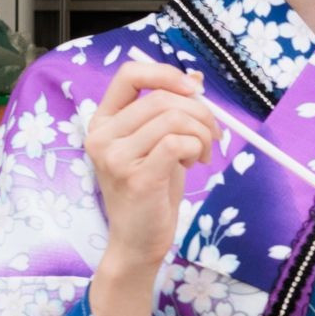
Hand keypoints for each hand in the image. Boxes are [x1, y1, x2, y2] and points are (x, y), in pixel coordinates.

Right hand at [84, 61, 221, 294]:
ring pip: (173, 119)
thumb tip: (196, 78)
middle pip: (161, 98)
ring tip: (202, 153)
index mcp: (103, 121)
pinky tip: (193, 163)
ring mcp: (114, 157)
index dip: (166, 74)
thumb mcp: (160, 144)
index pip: (129, 74)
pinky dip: (195, 148)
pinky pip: (177, 143)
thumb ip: (171, 112)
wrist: (138, 242)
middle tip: (213, 135)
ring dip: (201, 133)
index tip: (193, 90)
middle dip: (200, 112)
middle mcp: (102, 136)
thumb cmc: (150, 192)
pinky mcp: (136, 178)